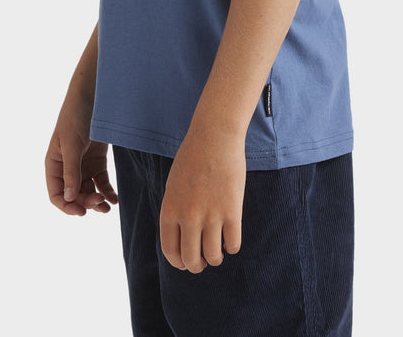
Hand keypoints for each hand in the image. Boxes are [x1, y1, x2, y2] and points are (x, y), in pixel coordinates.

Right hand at [45, 94, 118, 217]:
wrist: (93, 95)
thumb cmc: (76, 116)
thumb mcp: (72, 144)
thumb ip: (71, 171)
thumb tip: (69, 197)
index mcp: (54, 164)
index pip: (56, 194)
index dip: (67, 206)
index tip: (81, 212)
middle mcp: (67, 167)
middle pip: (74, 195)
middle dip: (85, 202)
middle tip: (99, 203)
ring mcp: (83, 164)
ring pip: (88, 191)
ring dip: (97, 200)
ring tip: (108, 206)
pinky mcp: (97, 160)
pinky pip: (101, 181)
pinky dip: (107, 191)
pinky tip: (115, 199)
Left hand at [159, 128, 245, 272]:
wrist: (214, 136)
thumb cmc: (193, 158)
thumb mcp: (174, 185)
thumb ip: (176, 211)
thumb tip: (184, 238)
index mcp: (170, 210)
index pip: (171, 251)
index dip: (179, 263)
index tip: (186, 262)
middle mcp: (188, 216)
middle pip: (192, 259)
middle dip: (197, 266)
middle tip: (203, 261)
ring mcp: (210, 215)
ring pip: (213, 256)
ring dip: (215, 258)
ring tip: (217, 250)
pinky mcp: (232, 211)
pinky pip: (233, 244)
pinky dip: (232, 247)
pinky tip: (230, 238)